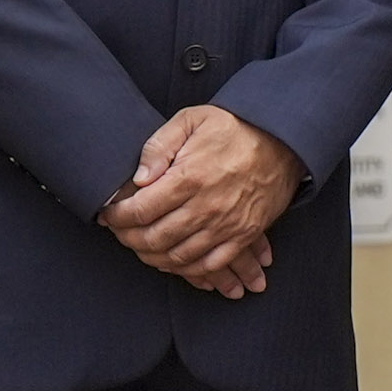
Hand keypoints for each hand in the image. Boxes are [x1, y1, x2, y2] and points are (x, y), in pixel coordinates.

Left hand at [103, 104, 302, 296]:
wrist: (283, 140)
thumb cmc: (234, 128)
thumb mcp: (191, 120)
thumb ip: (159, 146)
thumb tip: (139, 179)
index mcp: (190, 178)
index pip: (140, 210)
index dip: (116, 217)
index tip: (108, 215)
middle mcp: (207, 207)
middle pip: (155, 238)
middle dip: (129, 240)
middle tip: (120, 233)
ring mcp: (227, 225)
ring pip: (179, 257)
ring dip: (153, 257)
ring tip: (141, 247)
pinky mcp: (244, 234)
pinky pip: (211, 264)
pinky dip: (188, 270)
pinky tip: (174, 261)